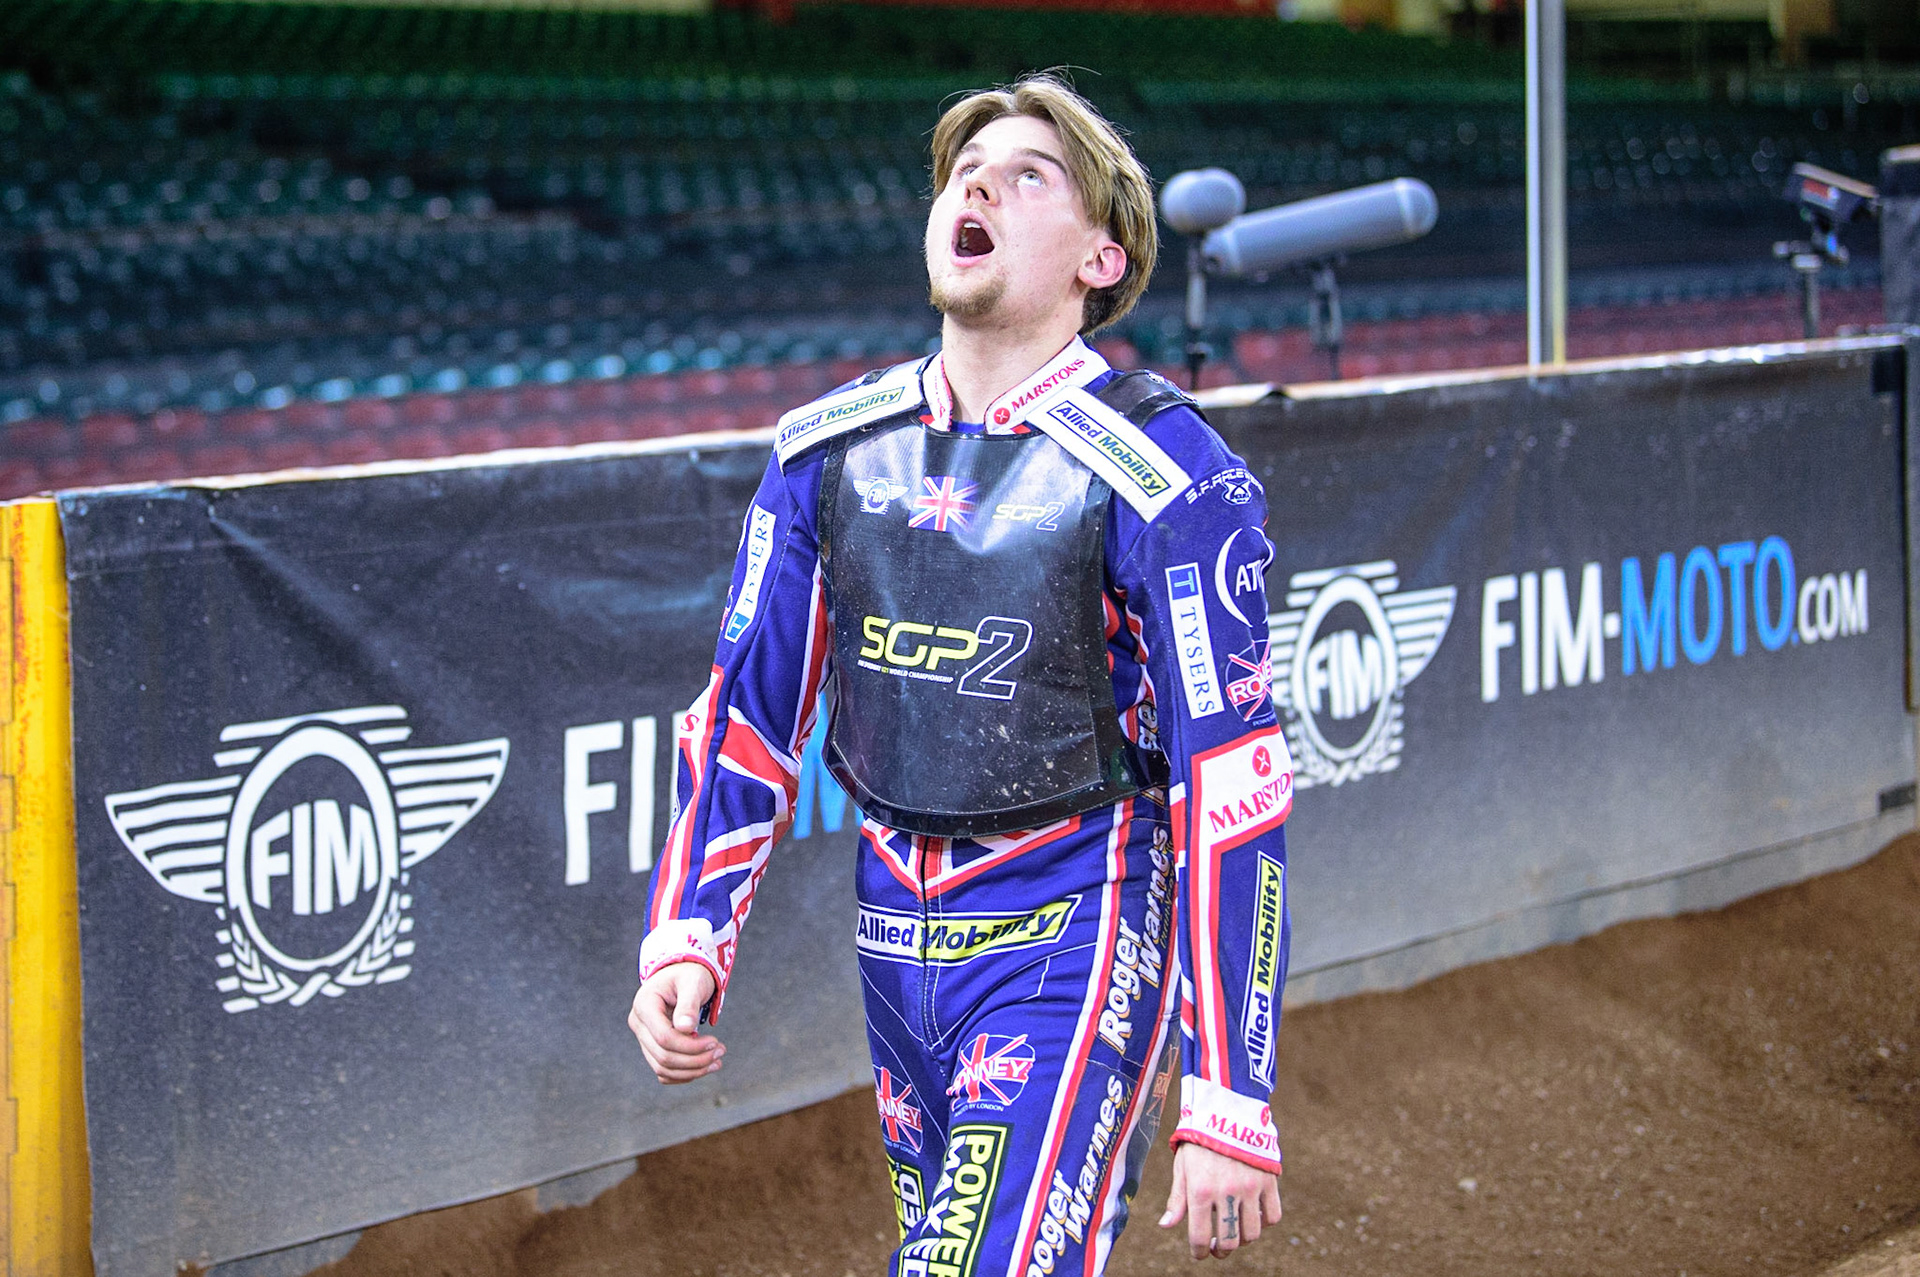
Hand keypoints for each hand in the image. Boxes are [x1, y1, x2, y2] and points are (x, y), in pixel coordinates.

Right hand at [628, 961, 722, 1083]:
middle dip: (695, 1060)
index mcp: (644, 1005)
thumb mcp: (693, 982)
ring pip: (662, 1067)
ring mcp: (642, 1037)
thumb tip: (686, 1028)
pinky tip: (704, 1067)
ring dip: (692, 1070)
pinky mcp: (651, 1046)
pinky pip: (663, 1070)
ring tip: (717, 1061)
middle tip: (721, 1052)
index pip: (664, 1037)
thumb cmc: (688, 975)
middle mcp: (638, 1023)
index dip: (691, 1046)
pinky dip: (683, 1074)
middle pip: (663, 1056)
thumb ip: (689, 1004)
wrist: (681, 975)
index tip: (715, 1041)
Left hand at [1159, 1141, 1281, 1259]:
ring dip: (1242, 1238)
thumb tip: (1166, 1226)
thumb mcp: (1182, 1167)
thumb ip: (1177, 1200)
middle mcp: (1226, 1192)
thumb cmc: (1199, 1139)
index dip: (1198, 1252)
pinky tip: (1253, 1215)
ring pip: (1252, 1234)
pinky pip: (1273, 1216)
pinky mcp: (1268, 1180)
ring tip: (1234, 1230)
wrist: (1227, 1109)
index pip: (1199, 1237)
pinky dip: (1265, 1222)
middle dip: (1221, 1250)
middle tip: (1217, 1247)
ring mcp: (1250, 1187)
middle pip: (1229, 1242)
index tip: (1199, 1253)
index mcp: (1200, 1191)